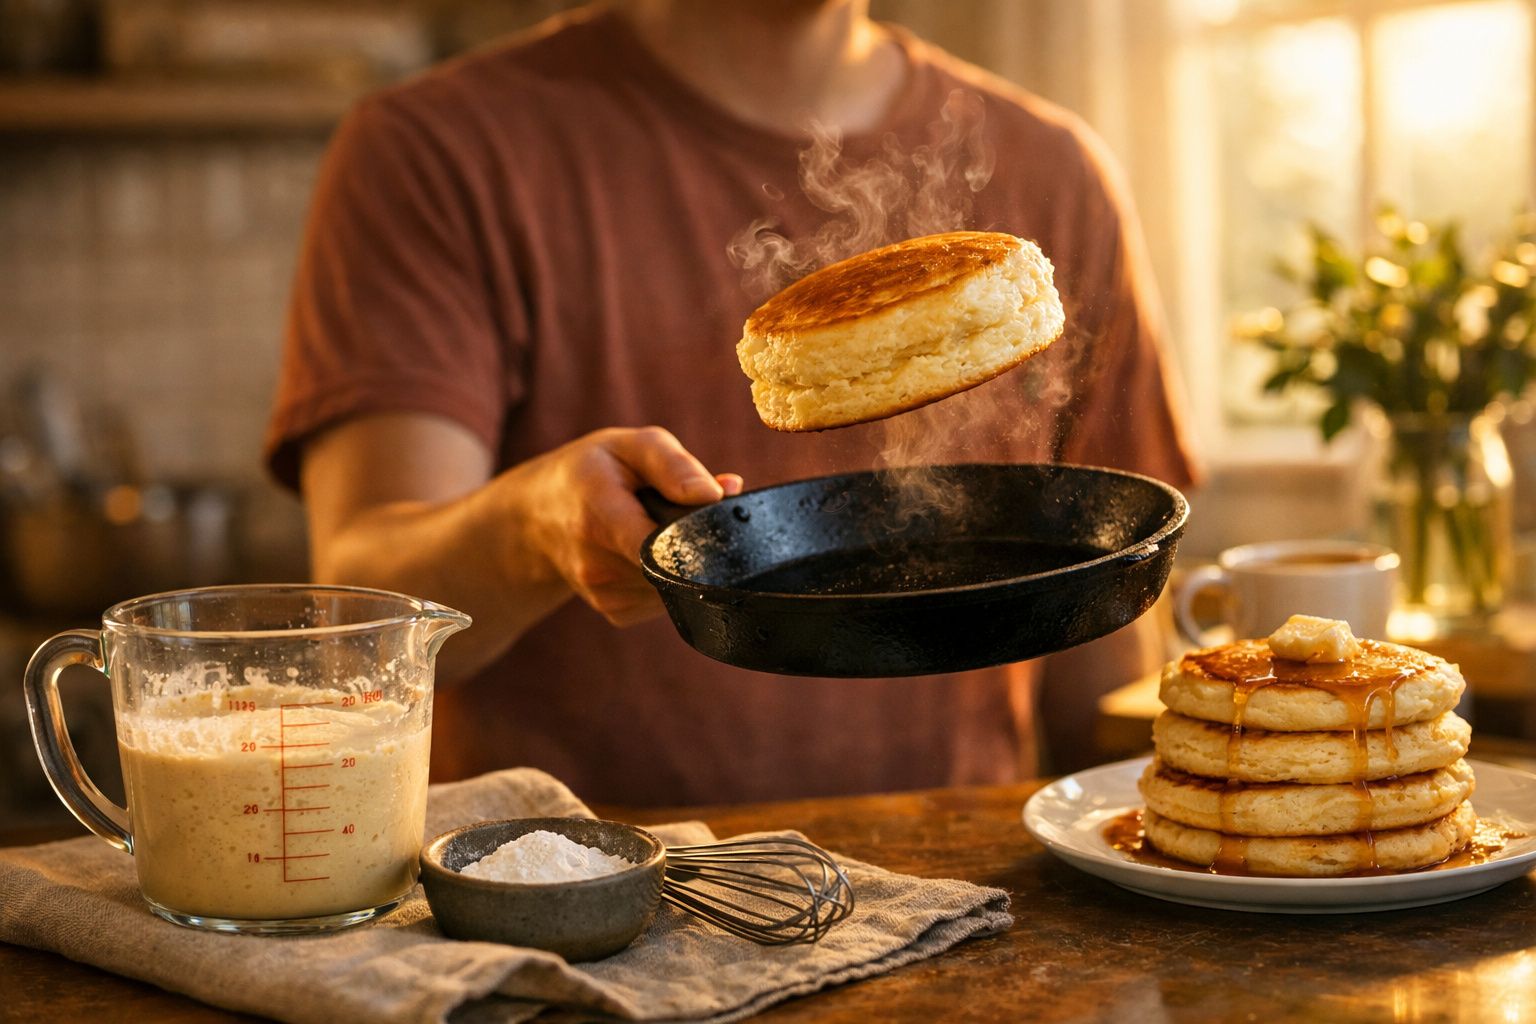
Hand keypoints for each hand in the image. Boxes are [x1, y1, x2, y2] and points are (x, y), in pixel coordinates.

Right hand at [513, 426, 742, 625]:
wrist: (538, 516)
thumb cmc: (591, 473)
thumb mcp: (628, 446)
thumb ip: (674, 464)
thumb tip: (722, 492)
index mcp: (599, 516)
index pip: (661, 544)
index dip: (697, 534)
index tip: (707, 516)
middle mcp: (596, 565)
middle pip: (678, 564)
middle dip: (693, 541)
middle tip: (675, 511)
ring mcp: (604, 595)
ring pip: (677, 584)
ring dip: (680, 559)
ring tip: (653, 528)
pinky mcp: (615, 612)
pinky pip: (665, 598)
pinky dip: (668, 576)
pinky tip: (646, 553)